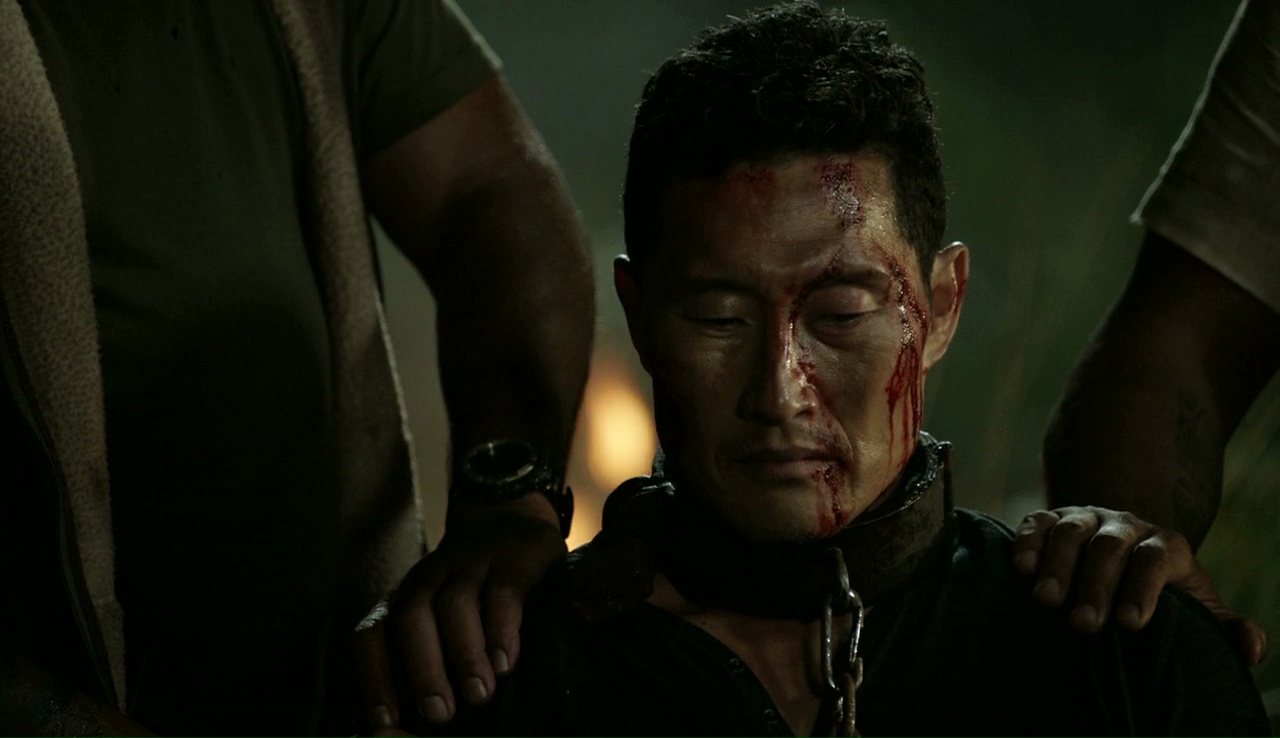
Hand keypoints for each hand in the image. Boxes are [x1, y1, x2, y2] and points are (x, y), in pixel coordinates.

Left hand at [352, 495, 566, 728]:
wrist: (509, 519)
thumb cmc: (469, 591)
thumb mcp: (436, 615)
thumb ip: (422, 654)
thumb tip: (398, 723)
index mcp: (403, 598)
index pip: (372, 633)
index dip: (375, 675)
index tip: (385, 720)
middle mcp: (428, 579)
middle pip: (412, 617)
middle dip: (423, 668)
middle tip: (440, 714)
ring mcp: (470, 564)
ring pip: (455, 603)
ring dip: (464, 652)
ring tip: (480, 696)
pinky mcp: (512, 558)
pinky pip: (503, 591)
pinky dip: (503, 628)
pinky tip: (507, 663)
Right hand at [1012, 506, 1267, 664]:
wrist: (1125, 552)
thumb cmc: (1160, 593)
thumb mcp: (1196, 607)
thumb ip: (1224, 626)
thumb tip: (1250, 647)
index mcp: (1165, 545)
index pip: (1156, 557)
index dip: (1143, 588)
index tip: (1129, 624)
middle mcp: (1125, 525)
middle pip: (1110, 546)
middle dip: (1095, 585)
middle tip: (1083, 625)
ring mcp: (1085, 518)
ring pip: (1071, 530)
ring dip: (1057, 565)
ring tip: (1045, 602)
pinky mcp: (1051, 518)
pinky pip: (1037, 521)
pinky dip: (1027, 540)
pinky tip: (1019, 568)